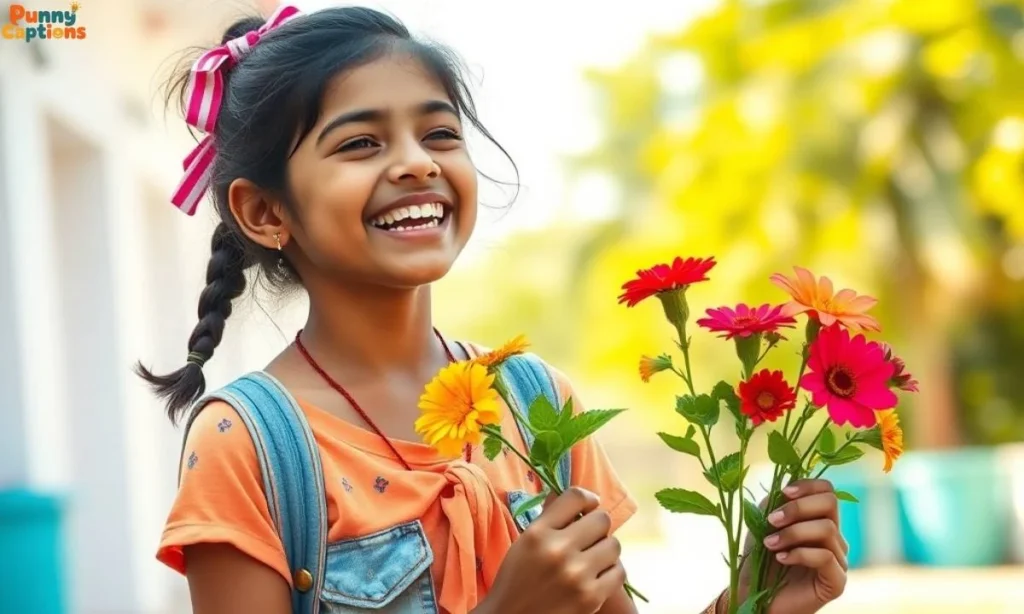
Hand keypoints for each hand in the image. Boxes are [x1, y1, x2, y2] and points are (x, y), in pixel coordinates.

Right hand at [481, 487, 625, 613]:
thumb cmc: (517, 580)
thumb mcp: (524, 543)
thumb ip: (550, 519)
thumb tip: (581, 497)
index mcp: (537, 533)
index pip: (575, 497)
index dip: (588, 498)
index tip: (589, 507)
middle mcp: (557, 550)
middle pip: (602, 519)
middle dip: (598, 526)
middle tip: (590, 537)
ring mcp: (576, 575)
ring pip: (614, 544)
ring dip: (606, 549)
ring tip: (593, 558)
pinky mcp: (591, 598)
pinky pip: (619, 571)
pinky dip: (611, 571)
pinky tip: (598, 575)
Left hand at [734, 479, 847, 613]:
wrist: (754, 594)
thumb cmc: (759, 558)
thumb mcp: (763, 522)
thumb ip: (777, 502)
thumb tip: (787, 486)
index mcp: (819, 520)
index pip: (828, 491)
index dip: (808, 485)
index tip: (783, 492)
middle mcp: (834, 538)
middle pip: (831, 503)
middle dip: (798, 507)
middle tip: (772, 520)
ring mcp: (838, 560)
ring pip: (827, 529)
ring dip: (793, 533)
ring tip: (770, 544)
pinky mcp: (836, 582)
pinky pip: (826, 557)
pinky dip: (800, 553)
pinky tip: (781, 558)